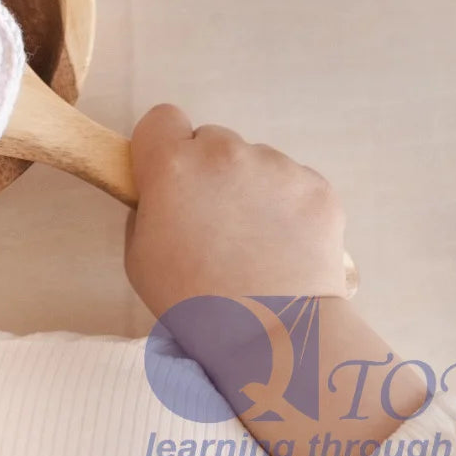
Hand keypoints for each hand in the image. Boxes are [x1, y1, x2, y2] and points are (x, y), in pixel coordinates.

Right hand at [124, 104, 345, 316]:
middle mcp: (224, 152)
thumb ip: (148, 208)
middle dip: (211, 171)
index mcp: (173, 164)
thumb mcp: (138, 256)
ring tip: (258, 244)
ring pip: (256, 162)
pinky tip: (287, 247)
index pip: (163, 118)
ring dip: (252, 189)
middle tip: (218, 222)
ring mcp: (276, 165)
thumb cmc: (193, 302)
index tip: (172, 177)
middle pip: (212, 141)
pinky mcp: (316, 186)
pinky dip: (290, 208)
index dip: (165, 146)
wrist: (274, 337)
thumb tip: (166, 194)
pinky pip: (294, 184)